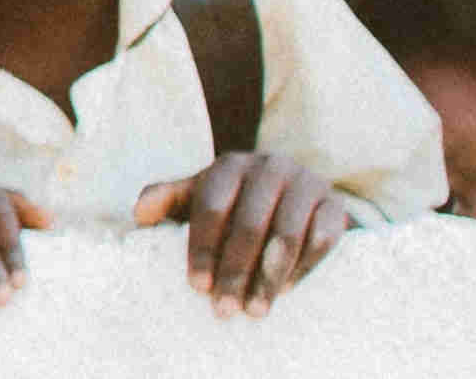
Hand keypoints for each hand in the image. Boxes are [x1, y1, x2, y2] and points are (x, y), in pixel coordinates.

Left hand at [137, 152, 350, 313]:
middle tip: (223, 308)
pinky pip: (322, 239)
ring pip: (287, 235)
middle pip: (248, 224)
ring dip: (269, 277)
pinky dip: (303, 267)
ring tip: (254, 310)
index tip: (197, 286)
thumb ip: (168, 200)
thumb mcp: (199, 195)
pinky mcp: (336, 205)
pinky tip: (286, 291)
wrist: (295, 195)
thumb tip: (139, 214)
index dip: (202, 248)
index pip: (211, 207)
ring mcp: (307, 183)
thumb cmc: (236, 201)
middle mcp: (270, 167)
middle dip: (234, 271)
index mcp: (230, 165)